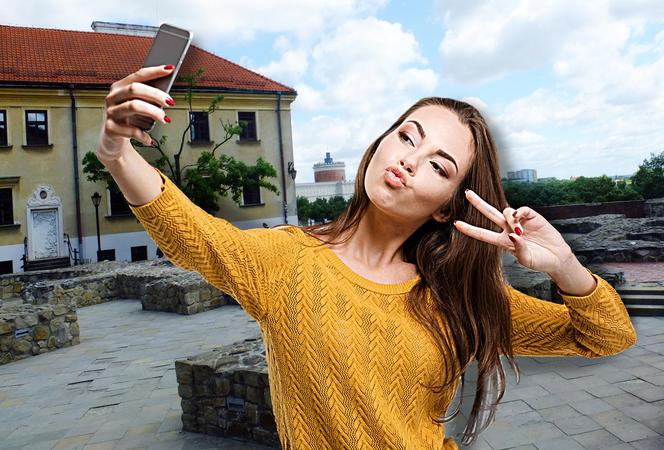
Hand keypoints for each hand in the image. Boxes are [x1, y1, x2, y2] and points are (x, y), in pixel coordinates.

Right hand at [96, 65, 173, 162]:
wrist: (112, 141)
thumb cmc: (129, 120)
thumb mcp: (139, 106)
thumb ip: (149, 98)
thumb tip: (167, 95)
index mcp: (119, 87)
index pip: (138, 75)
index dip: (154, 71)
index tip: (169, 69)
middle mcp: (113, 97)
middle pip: (134, 89)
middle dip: (155, 94)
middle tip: (170, 102)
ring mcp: (110, 112)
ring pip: (133, 106)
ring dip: (154, 112)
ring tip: (165, 119)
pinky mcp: (111, 128)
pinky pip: (131, 130)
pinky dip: (144, 136)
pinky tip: (150, 140)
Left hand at [453, 189, 573, 274]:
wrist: (557, 257)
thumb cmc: (539, 261)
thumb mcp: (526, 259)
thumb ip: (518, 248)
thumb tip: (513, 234)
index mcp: (502, 241)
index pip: (482, 234)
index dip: (469, 229)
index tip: (456, 224)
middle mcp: (508, 229)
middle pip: (489, 214)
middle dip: (478, 203)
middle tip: (467, 193)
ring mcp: (519, 222)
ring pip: (507, 211)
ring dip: (510, 219)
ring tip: (520, 231)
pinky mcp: (532, 217)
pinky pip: (522, 210)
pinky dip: (520, 212)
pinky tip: (521, 219)